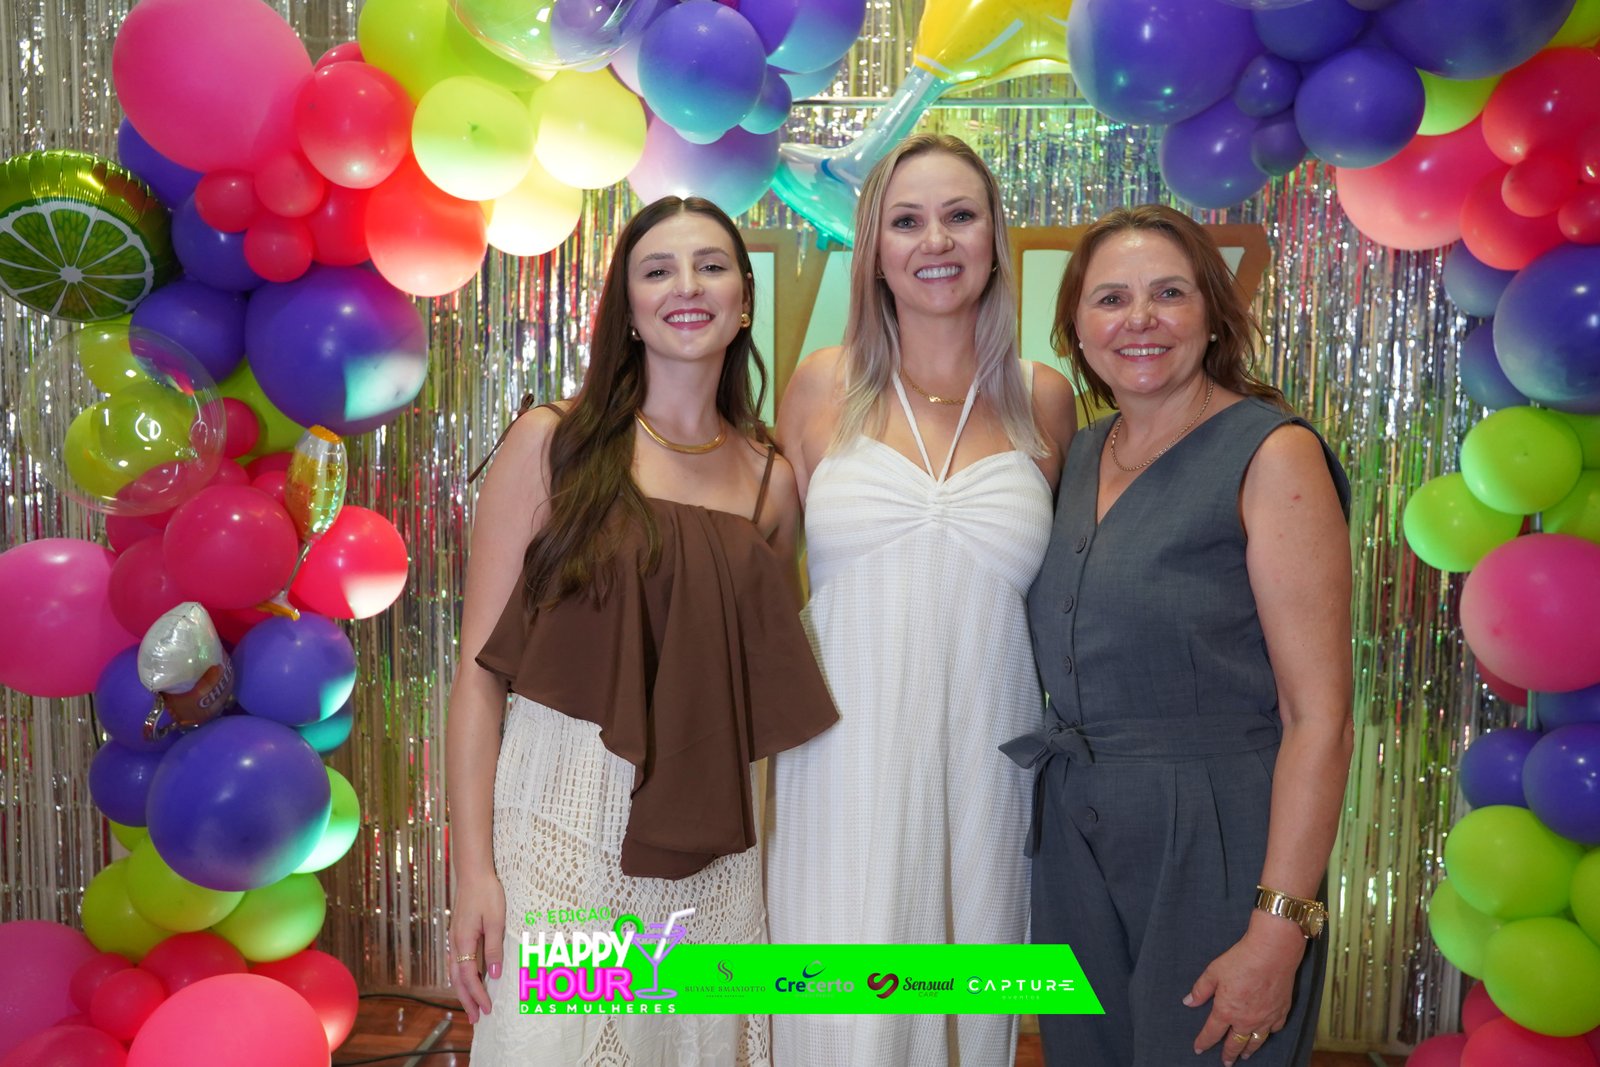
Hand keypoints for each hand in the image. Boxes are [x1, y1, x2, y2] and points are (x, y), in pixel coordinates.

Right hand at [449, 869, 506, 1023]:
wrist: (473, 874)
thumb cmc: (486, 894)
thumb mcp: (496, 920)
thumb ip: (494, 948)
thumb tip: (494, 973)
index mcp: (464, 942)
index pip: (470, 977)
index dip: (478, 995)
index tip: (487, 1009)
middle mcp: (455, 944)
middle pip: (458, 980)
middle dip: (466, 1001)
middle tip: (475, 1019)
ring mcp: (454, 939)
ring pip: (455, 973)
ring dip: (463, 991)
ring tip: (471, 1005)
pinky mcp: (458, 934)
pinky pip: (457, 962)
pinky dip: (462, 976)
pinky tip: (469, 980)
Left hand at [1185, 914, 1306, 1063]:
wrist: (1272, 953)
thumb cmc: (1240, 960)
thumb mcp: (1213, 972)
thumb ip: (1200, 990)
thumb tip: (1188, 1002)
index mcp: (1226, 1011)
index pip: (1212, 1033)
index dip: (1203, 1042)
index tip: (1198, 1049)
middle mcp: (1245, 1020)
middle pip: (1235, 1043)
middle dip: (1228, 1053)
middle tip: (1226, 1062)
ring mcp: (1265, 1018)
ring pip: (1255, 1041)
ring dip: (1248, 1050)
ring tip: (1245, 1056)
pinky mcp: (1281, 1012)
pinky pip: (1274, 1029)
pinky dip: (1268, 1034)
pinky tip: (1266, 1034)